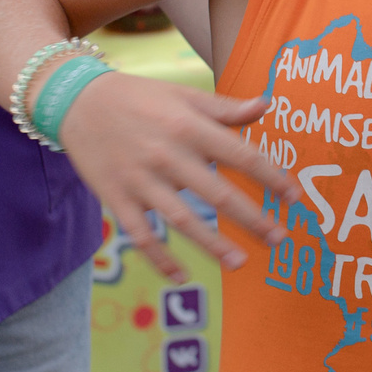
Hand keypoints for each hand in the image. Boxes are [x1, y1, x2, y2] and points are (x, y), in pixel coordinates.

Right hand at [52, 67, 294, 281]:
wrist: (76, 101)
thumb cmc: (138, 97)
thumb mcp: (182, 94)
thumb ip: (224, 107)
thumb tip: (266, 104)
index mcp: (188, 125)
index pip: (240, 155)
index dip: (271, 177)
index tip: (295, 197)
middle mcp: (167, 154)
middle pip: (217, 192)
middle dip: (252, 218)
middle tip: (279, 239)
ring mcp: (140, 180)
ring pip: (182, 219)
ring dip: (212, 244)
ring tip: (240, 263)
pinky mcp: (117, 198)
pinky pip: (142, 235)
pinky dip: (160, 259)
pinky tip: (182, 277)